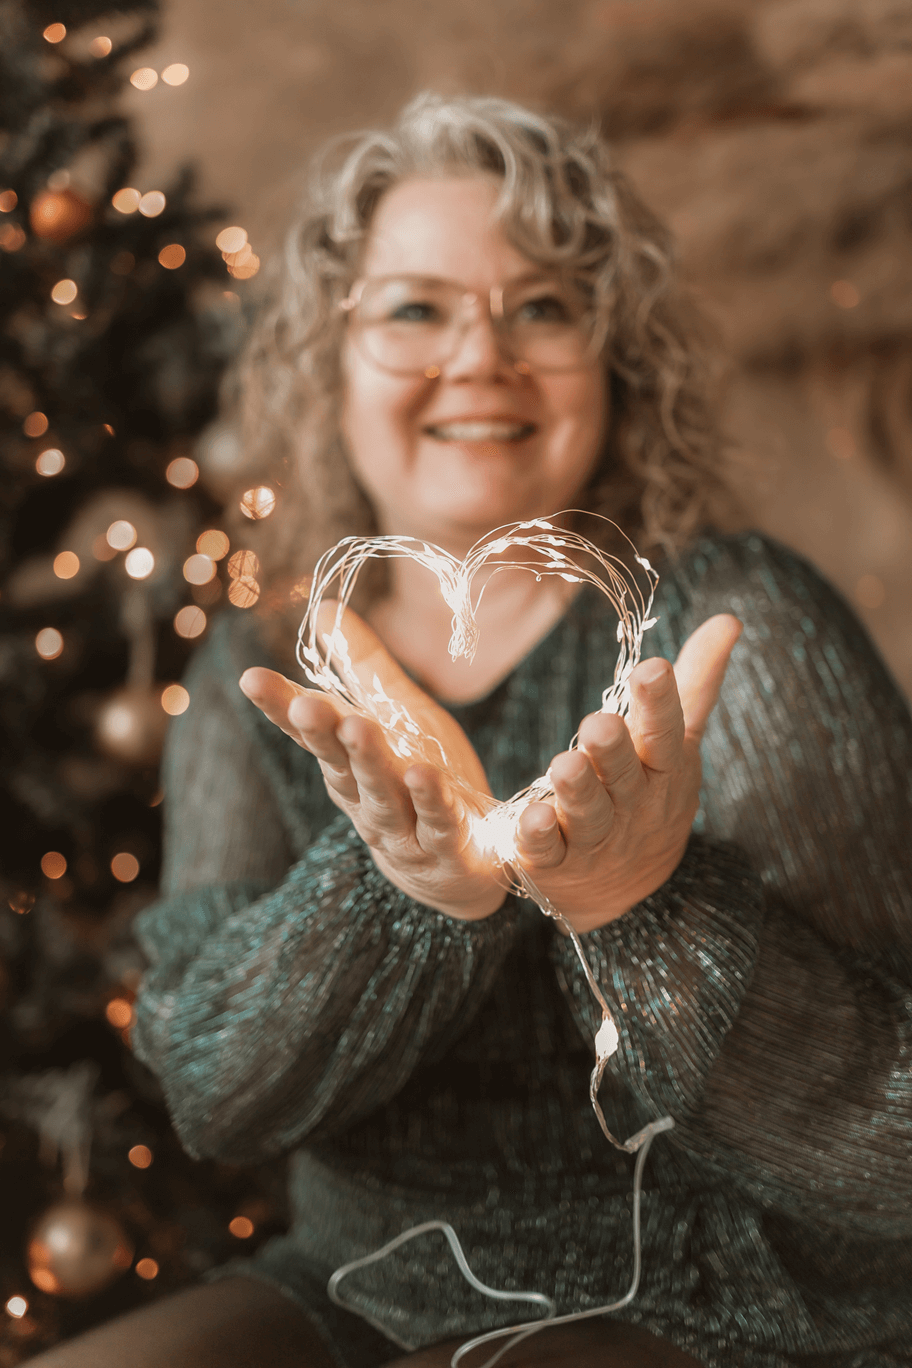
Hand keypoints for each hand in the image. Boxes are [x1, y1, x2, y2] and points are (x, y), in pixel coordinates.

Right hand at [239, 605, 504, 920]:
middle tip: (309, 701)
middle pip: (342, 765)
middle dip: (324, 733)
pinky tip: (430, 775)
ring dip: (372, 763)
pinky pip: (443, 825)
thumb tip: (323, 609)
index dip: (282, 708)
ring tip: (359, 727)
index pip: (312, 733)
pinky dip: (438, 802)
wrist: (462, 873)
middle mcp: (368, 800)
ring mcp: (406, 830)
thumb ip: (361, 667)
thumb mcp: (395, 716)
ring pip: (385, 798)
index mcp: (349, 767)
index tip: (252, 678)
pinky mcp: (449, 849)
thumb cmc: (421, 782)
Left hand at [512, 614, 742, 932]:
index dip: (659, 703)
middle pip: (623, 774)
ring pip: (586, 813)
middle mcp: (632, 803)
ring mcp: (595, 837)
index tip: (652, 668)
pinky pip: (546, 852)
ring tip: (564, 765)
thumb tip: (728, 620)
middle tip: (598, 724)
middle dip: (612, 750)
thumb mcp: (678, 743)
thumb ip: (696, 683)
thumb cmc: (651, 795)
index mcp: (662, 768)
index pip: (666, 733)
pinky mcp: (556, 863)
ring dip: (575, 791)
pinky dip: (536, 839)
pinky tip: (528, 819)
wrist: (632, 894)